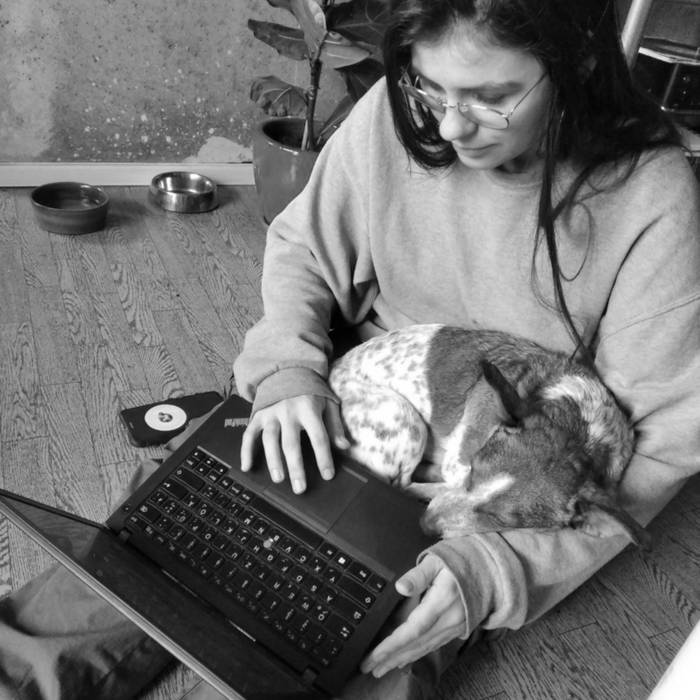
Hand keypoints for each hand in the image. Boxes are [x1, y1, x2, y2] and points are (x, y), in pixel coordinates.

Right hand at [240, 394, 348, 493]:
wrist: (287, 370)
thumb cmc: (311, 392)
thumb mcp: (328, 403)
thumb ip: (335, 425)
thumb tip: (344, 446)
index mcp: (309, 409)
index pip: (318, 437)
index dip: (324, 457)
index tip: (328, 475)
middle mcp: (288, 411)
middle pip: (291, 442)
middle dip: (296, 467)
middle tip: (300, 488)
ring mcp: (271, 413)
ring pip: (269, 439)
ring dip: (273, 461)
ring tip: (278, 479)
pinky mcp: (258, 415)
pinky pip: (249, 434)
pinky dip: (246, 450)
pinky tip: (246, 466)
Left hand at [360, 554, 464, 677]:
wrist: (490, 567)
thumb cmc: (460, 558)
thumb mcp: (437, 559)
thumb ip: (418, 574)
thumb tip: (400, 587)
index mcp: (442, 600)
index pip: (413, 629)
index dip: (393, 644)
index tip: (374, 654)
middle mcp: (449, 619)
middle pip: (417, 644)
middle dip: (391, 657)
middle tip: (369, 668)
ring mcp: (456, 626)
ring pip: (425, 647)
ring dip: (402, 659)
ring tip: (382, 668)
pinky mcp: (458, 628)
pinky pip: (434, 645)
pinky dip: (418, 653)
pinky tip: (405, 658)